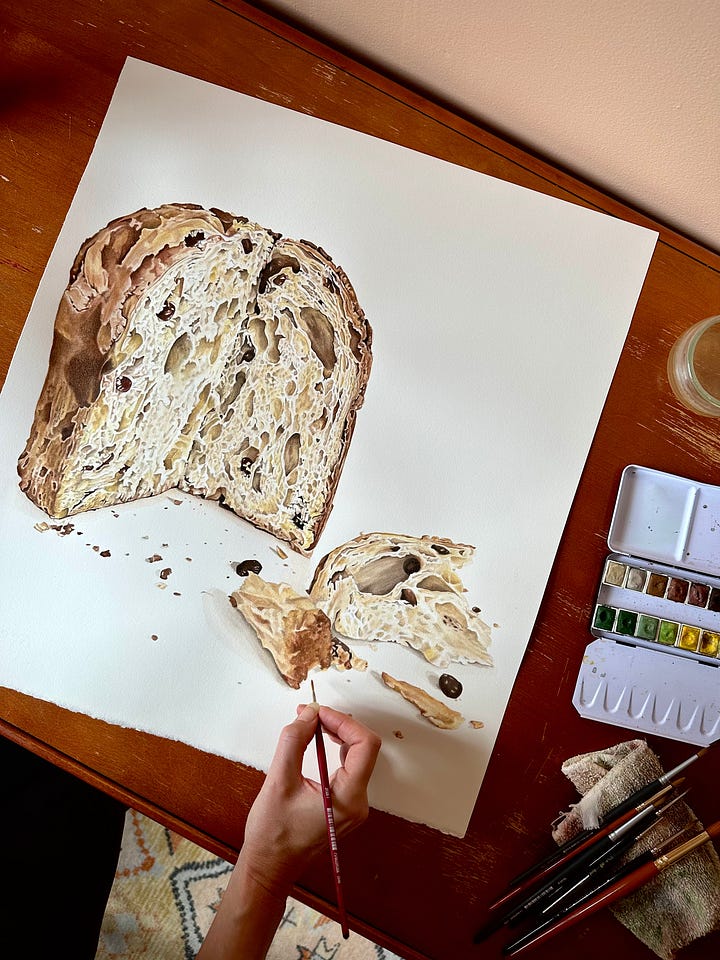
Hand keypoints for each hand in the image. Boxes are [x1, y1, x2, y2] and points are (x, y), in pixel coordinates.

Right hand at [198, 703, 380, 958]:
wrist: (269, 868)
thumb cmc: (272, 832)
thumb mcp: (278, 781)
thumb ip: (294, 741)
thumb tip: (310, 714)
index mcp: (348, 798)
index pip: (364, 745)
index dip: (343, 722)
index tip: (318, 713)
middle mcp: (358, 803)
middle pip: (363, 749)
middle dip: (338, 725)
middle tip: (310, 715)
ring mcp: (353, 806)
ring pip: (357, 757)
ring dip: (336, 735)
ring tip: (310, 724)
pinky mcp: (345, 806)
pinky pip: (348, 769)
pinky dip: (334, 751)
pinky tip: (317, 742)